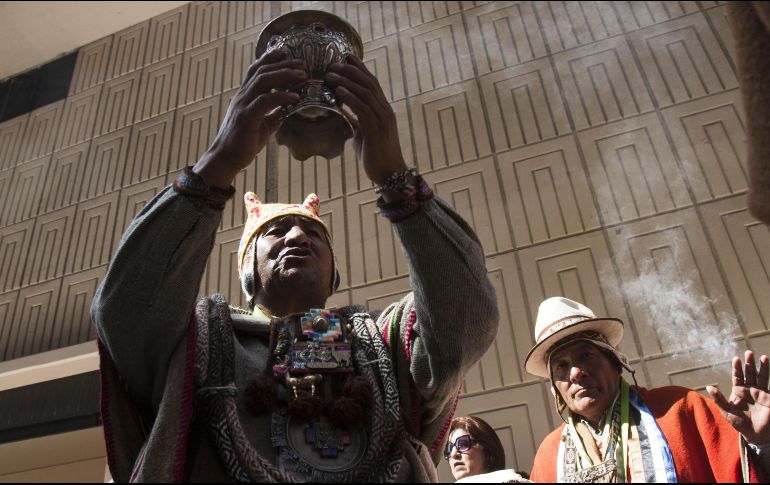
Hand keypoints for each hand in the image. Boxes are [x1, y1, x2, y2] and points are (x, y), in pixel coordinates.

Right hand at [194, 50, 305, 187]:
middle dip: (283, 65)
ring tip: (302, 76)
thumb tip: (289, 107)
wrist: (226, 158)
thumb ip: (274, 113)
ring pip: (262, 81)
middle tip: (302, 64)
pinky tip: (294, 97)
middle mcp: (242, 96)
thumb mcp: (263, 124)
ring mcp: (242, 105)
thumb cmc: (243, 142)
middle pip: (262, 71)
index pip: (256, 70)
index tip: (287, 53)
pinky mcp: (246, 118)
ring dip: (284, 75)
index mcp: (245, 96)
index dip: (270, 59)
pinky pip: (264, 101)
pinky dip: (280, 97)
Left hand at [325, 56, 407, 185]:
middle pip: (370, 83)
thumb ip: (357, 121)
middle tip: (335, 62)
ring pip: (366, 93)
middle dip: (352, 70)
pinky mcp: (376, 130)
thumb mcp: (364, 134)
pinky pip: (363, 108)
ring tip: (331, 74)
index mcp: (384, 111)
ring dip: (347, 81)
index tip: (347, 57)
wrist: (389, 174)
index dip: (360, 69)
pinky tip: (339, 91)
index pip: (373, 84)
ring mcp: (382, 120)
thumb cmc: (376, 156)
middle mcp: (385, 111)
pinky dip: (350, 97)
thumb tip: (346, 113)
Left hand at [707, 351, 769, 444]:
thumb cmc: (740, 424)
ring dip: (762, 367)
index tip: (736, 359)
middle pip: (749, 374)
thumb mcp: (727, 412)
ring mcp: (760, 393)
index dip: (737, 368)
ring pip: (761, 377)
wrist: (756, 435)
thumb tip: (709, 387)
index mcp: (738, 391)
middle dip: (749, 364)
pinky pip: (769, 386)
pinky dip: (768, 376)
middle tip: (749, 353)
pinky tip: (768, 368)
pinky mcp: (769, 398)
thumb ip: (719, 400)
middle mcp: (750, 390)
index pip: (737, 377)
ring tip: (762, 357)